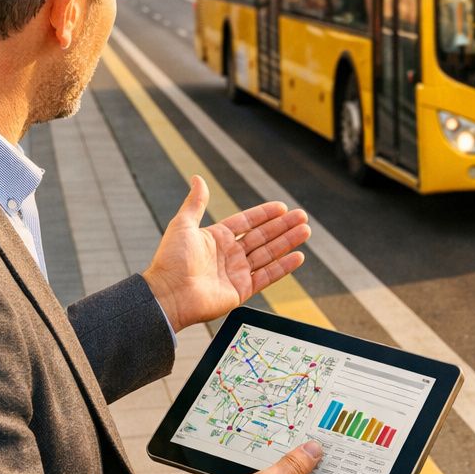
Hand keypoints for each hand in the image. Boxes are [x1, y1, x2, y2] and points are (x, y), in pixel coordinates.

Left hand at [143, 176, 309, 331]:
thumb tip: (197, 178)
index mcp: (216, 238)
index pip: (246, 222)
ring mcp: (236, 273)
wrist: (169, 295)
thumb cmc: (171, 260)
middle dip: (283, 226)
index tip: (281, 207)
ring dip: (287, 242)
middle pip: (262, 237)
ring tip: (305, 231)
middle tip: (302, 217)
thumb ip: (196, 202)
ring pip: (268, 254)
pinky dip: (283, 267)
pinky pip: (267, 276)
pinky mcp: (241, 290)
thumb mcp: (183, 224)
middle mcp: (228, 254)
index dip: (264, 214)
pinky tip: (297, 256)